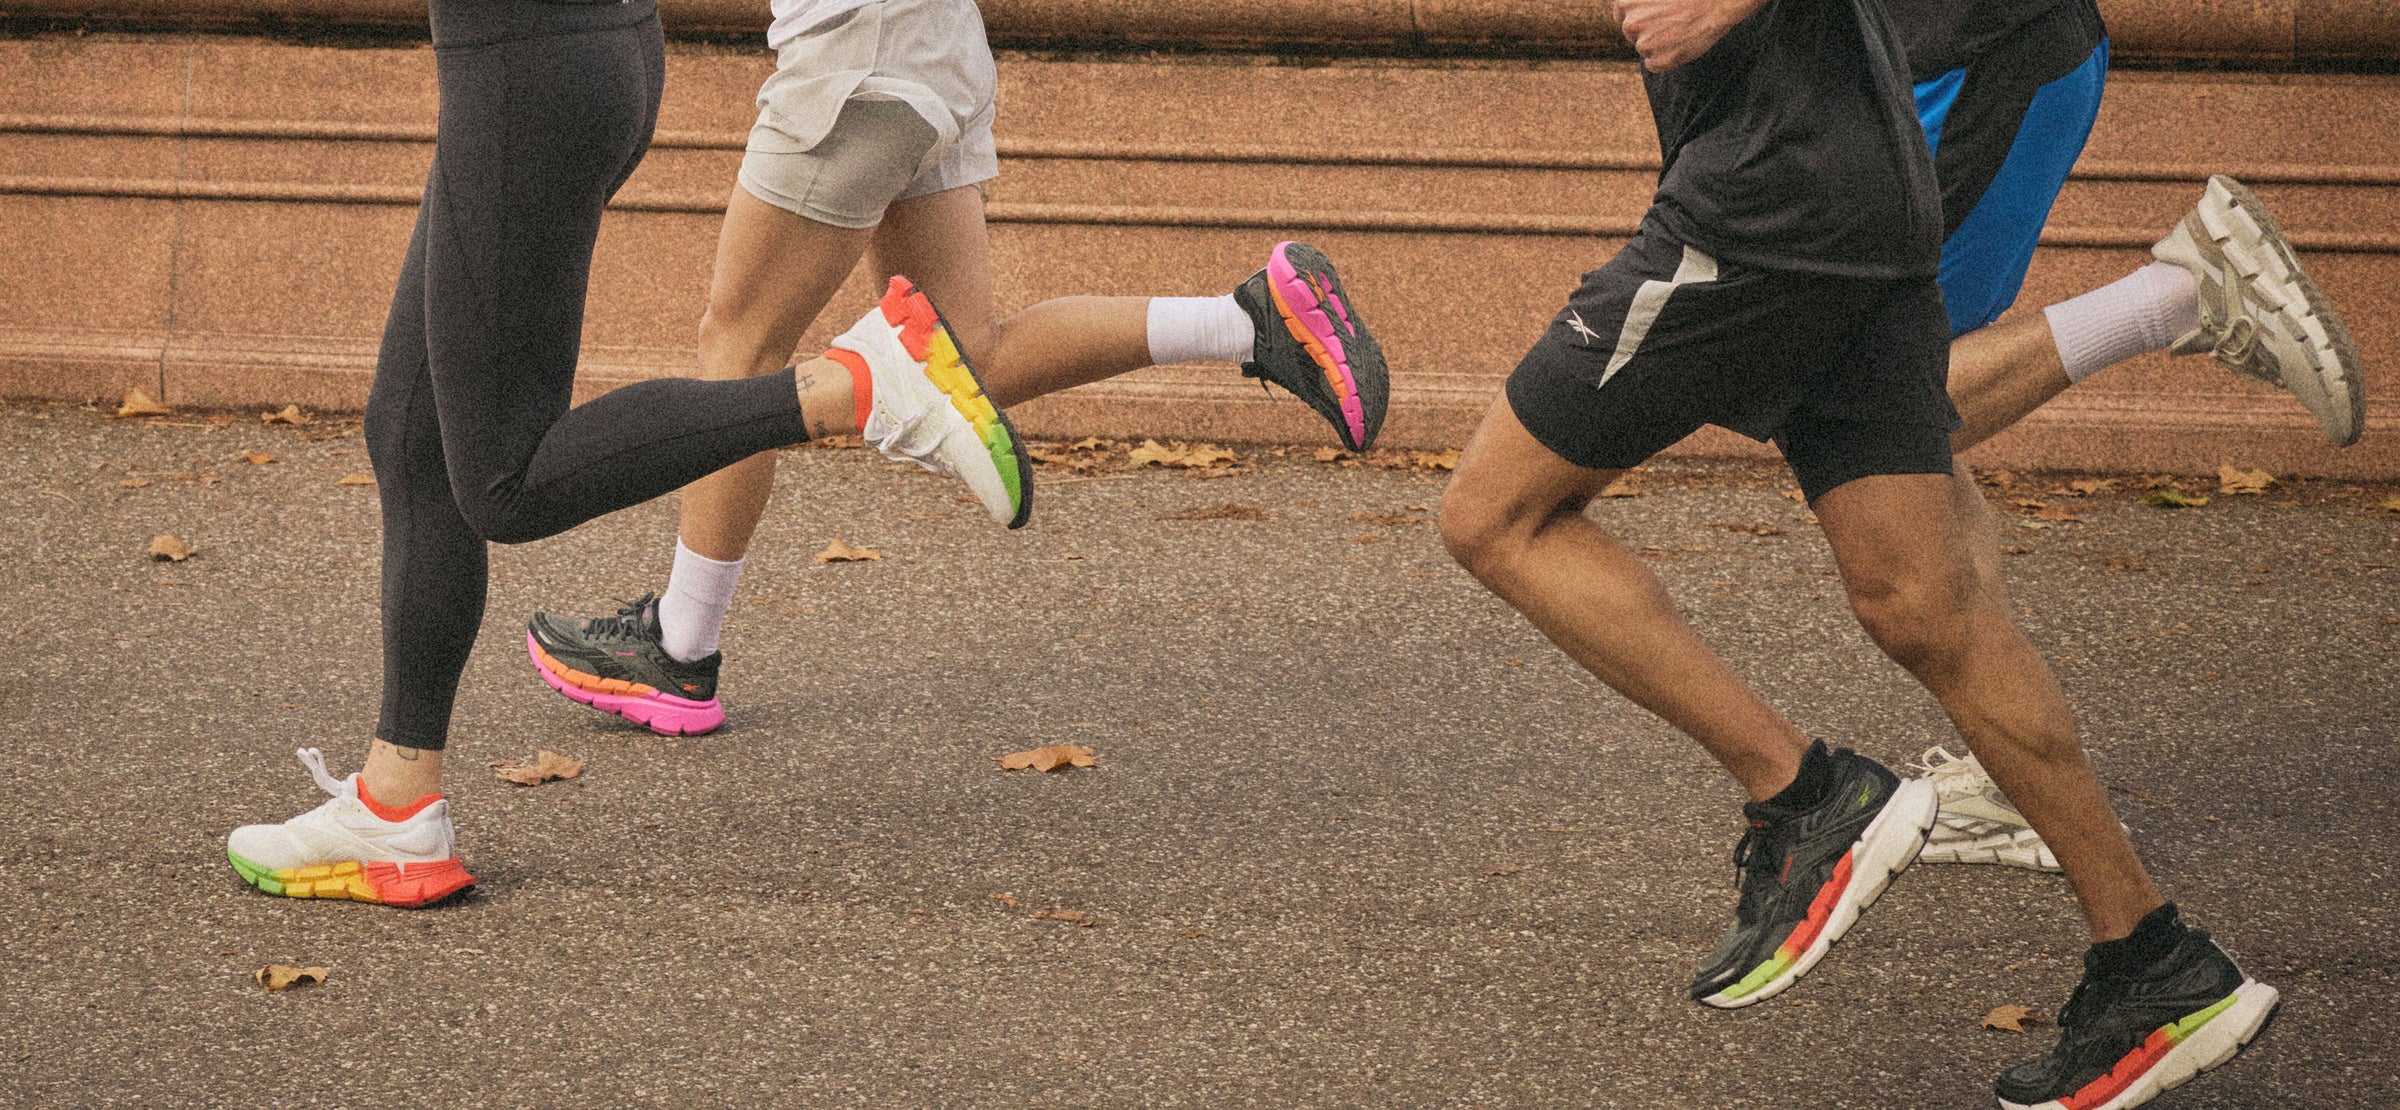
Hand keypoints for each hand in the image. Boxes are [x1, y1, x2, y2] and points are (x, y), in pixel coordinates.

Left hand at [1615, 0, 1770, 71]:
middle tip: (1670, 23)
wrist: (1716, 3)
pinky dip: (1666, 58)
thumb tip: (1635, 14)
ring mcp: (1644, 43)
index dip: (1636, 17)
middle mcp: (1630, 23)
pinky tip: (1681, 43)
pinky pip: (1654, 65)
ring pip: (1644, 49)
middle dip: (1646, 31)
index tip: (1649, 18)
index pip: (1621, 15)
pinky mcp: (1658, 60)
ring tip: (1680, 29)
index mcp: (1626, 2)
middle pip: (1630, 34)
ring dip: (1658, 44)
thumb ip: (1642, 1)